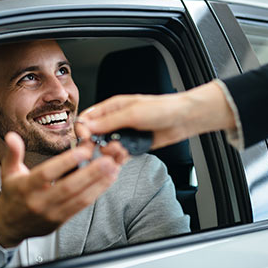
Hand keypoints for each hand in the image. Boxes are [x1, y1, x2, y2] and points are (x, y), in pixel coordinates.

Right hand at [0, 132, 121, 247]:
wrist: (9, 225)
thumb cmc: (12, 194)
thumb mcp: (9, 171)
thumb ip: (13, 153)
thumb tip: (12, 136)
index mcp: (26, 187)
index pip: (47, 173)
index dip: (66, 162)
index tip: (83, 150)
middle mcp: (40, 202)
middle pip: (69, 187)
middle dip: (91, 173)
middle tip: (108, 159)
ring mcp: (52, 213)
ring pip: (79, 198)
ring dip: (99, 183)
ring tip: (113, 168)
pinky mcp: (62, 220)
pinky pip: (82, 206)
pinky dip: (96, 192)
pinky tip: (107, 181)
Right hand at [80, 81, 235, 149]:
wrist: (183, 119)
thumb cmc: (162, 109)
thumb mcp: (132, 113)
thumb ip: (109, 121)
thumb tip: (87, 126)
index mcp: (112, 107)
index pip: (88, 118)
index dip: (83, 130)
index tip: (86, 139)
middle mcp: (116, 121)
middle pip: (95, 135)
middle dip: (97, 144)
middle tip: (105, 149)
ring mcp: (124, 134)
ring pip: (107, 148)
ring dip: (111, 152)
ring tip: (122, 151)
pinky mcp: (133, 146)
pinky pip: (120, 155)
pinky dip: (120, 159)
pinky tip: (124, 157)